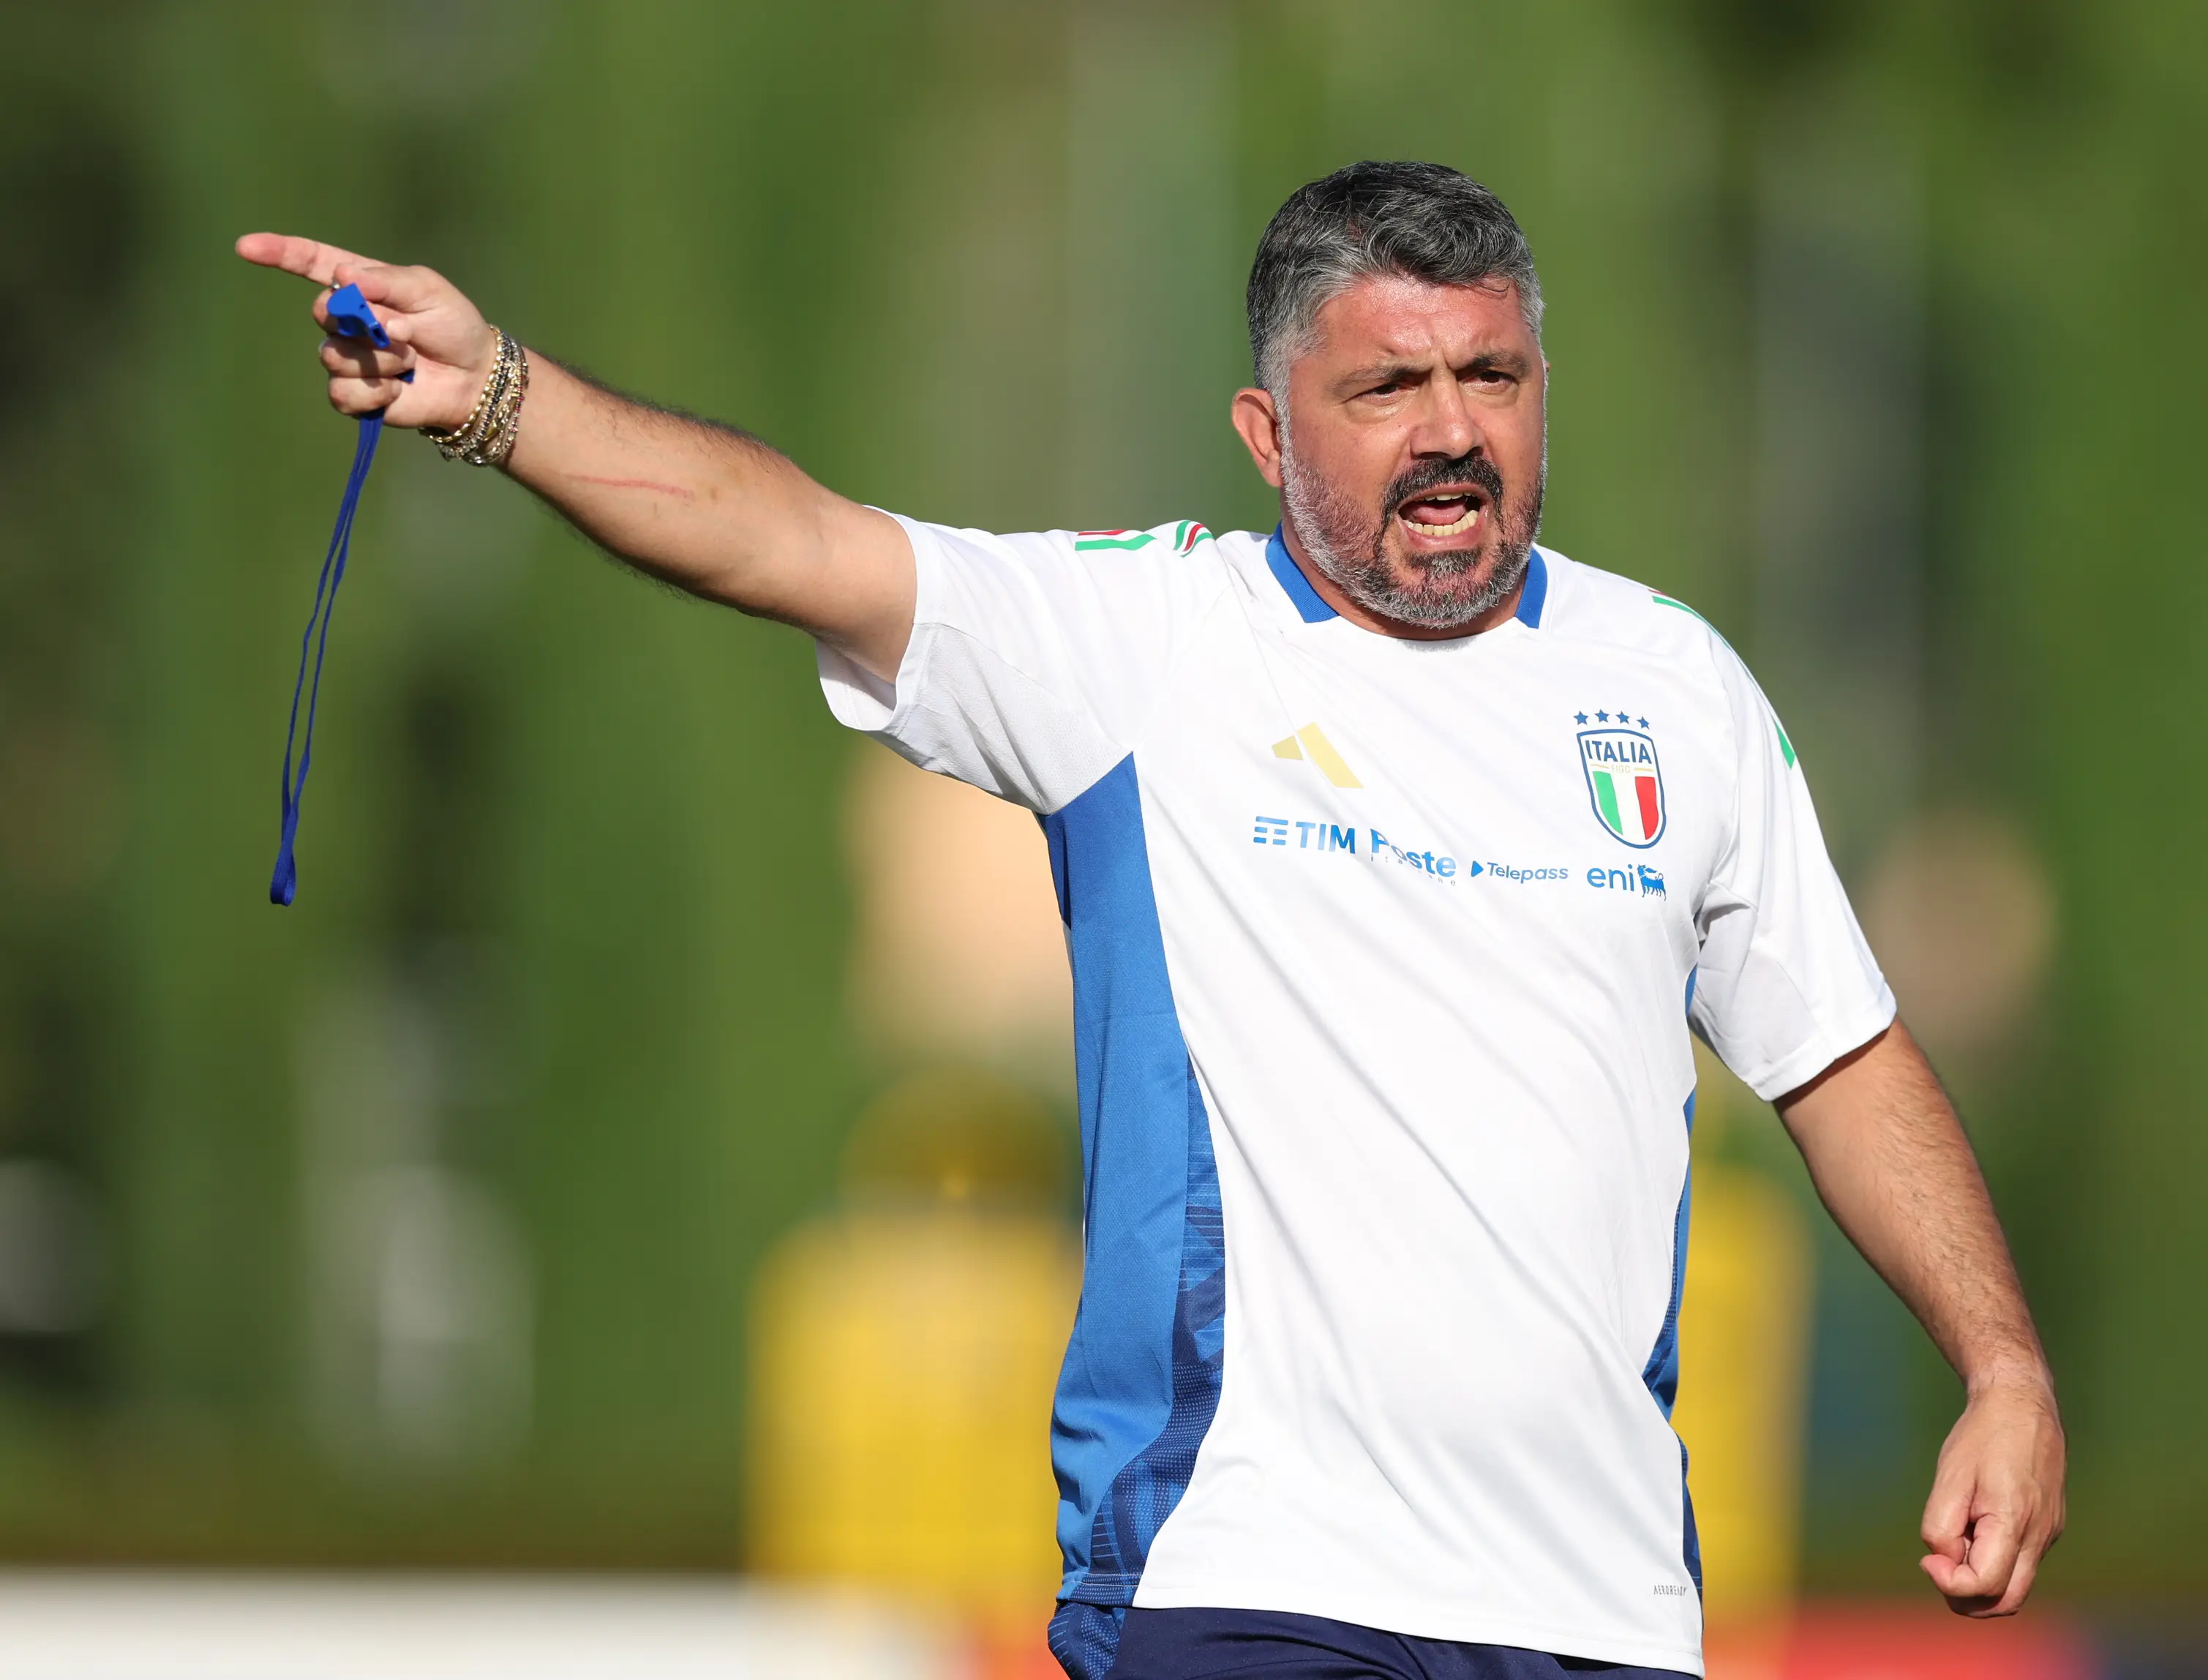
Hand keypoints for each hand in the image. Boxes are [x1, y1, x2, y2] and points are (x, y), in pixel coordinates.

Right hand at [234, 232, 497, 431]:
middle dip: (361, 321)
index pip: (310, 262)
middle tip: (400, 330)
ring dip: (379, 358)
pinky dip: (374, 392)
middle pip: (322, 312)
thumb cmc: (453, 325)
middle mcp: (346, 319)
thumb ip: (384, 281)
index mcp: (360, 284)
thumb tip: (342, 277)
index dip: (278, 253)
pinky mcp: (353, 395)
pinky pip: (341, 393)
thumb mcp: (426, 290)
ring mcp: (347, 357)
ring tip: (409, 361)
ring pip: (333, 355)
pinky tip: (396, 390)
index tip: (245, 247)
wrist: (474, 377)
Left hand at [1919, 1366, 2065, 1615]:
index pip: (1986, 1585)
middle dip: (1966, 1598)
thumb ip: (1941, 1525)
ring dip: (1979, 1582)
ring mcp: (2048, 1535)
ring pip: (2015, 1587)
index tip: (1928, 1559)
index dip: (1949, 1583)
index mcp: (2015, 1522)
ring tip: (1955, 1542)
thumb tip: (1944, 1561)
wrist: (2022, 1404)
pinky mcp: (2048, 1528)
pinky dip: (1993, 1563)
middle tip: (1936, 1566)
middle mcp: (2039, 1536)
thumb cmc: (1982, 1437)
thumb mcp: (1949, 1476)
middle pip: (2006, 1602)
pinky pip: (2021, 1564)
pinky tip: (1974, 1530)